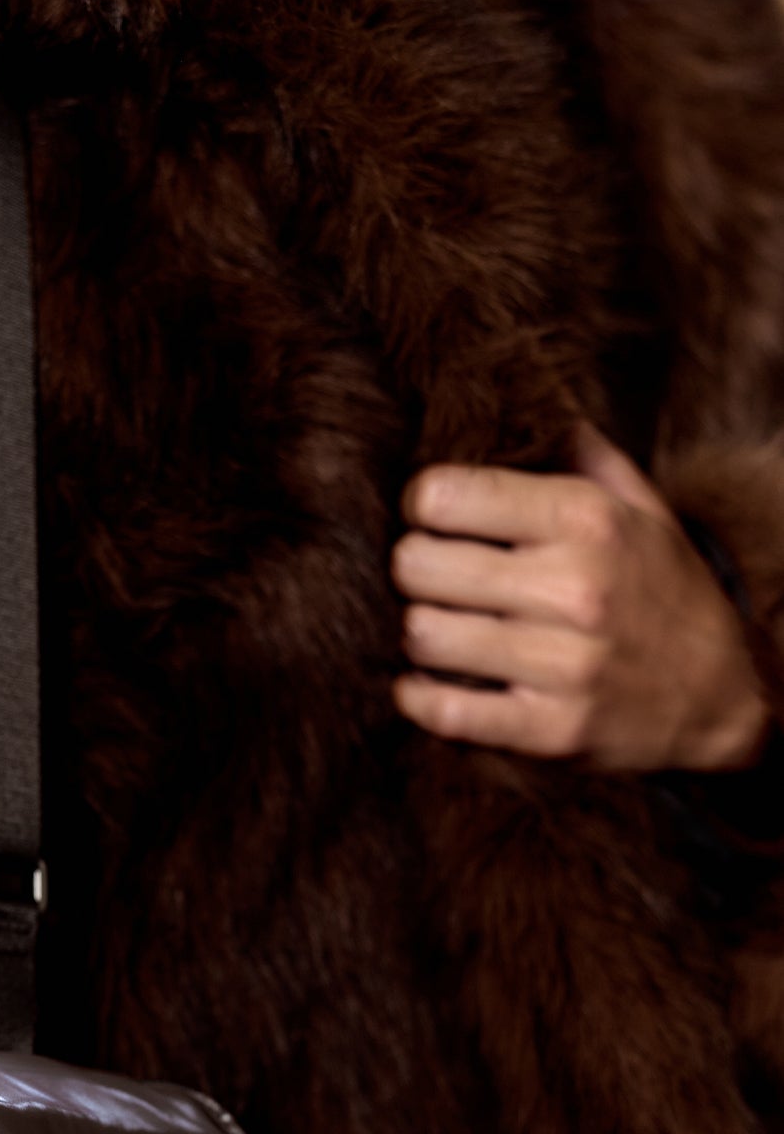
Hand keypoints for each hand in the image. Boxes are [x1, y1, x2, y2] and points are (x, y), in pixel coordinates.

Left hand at [390, 422, 771, 770]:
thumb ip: (584, 457)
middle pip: (417, 566)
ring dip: (416, 634)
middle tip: (429, 579)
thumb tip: (533, 404)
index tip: (431, 521)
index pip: (445, 496)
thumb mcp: (643, 510)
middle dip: (411, 570)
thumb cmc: (664, 592)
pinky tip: (424, 685)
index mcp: (587, 520)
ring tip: (438, 628)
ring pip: (422, 636)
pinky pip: (444, 711)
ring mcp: (564, 664)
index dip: (421, 507)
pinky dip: (417, 698)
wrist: (723, 695)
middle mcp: (575, 588)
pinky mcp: (550, 730)